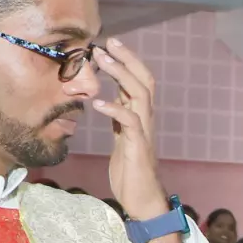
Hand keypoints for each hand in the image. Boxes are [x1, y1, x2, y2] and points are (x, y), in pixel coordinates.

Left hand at [92, 39, 171, 242]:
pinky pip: (128, 121)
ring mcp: (143, 131)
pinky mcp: (138, 145)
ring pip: (139, 93)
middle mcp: (146, 119)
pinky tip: (97, 102)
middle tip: (107, 42)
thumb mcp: (122, 138)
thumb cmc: (130, 172)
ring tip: (102, 60)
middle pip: (144, 79)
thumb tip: (109, 100)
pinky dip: (114, 108)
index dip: (127, 61)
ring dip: (120, 74)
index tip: (110, 44)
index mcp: (141, 116)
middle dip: (127, 58)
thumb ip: (119, 119)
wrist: (142, 200)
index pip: (139, 80)